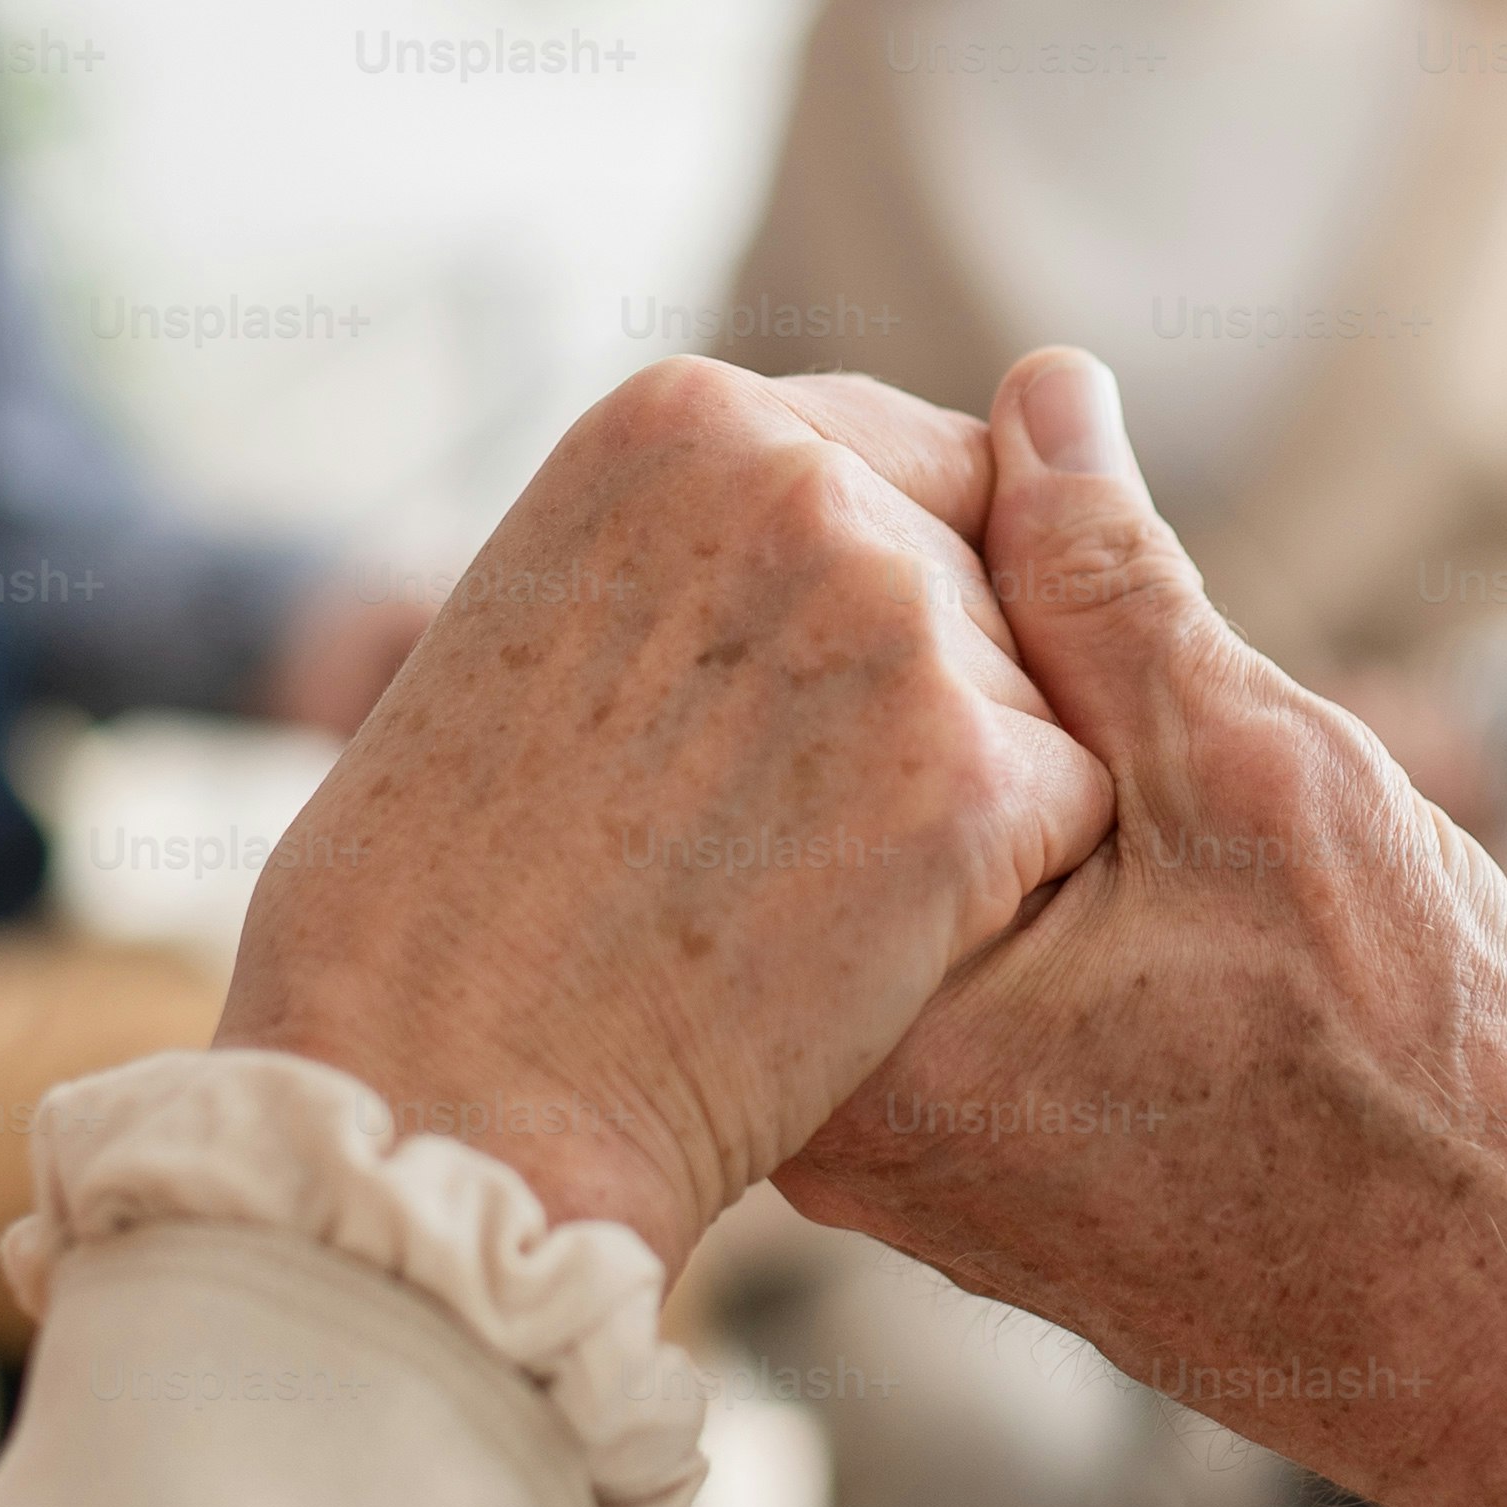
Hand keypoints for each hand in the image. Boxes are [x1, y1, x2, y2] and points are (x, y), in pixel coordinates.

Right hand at [214, 362, 1112, 1271]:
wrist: (439, 1087)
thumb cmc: (447, 892)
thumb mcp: (544, 612)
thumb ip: (706, 534)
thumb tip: (883, 487)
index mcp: (684, 419)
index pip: (908, 463)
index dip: (879, 603)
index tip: (791, 710)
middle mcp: (801, 481)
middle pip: (984, 576)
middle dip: (918, 702)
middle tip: (760, 827)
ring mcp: (895, 622)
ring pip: (1034, 696)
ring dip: (951, 796)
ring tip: (775, 892)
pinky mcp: (971, 775)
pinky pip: (1067, 808)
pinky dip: (991, 892)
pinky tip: (847, 946)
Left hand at [783, 350, 1506, 1506]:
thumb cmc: (1419, 1093)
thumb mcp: (1267, 781)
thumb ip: (1114, 590)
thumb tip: (1032, 397)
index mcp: (858, 1007)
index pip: (800, 685)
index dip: (926, 552)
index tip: (1033, 515)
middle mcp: (823, 1098)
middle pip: (826, 781)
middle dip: (955, 662)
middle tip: (1108, 645)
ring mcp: (882, 1144)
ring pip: (893, 865)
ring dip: (1003, 768)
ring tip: (1156, 768)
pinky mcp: (953, 1160)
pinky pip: (942, 957)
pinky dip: (1025, 875)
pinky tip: (1154, 869)